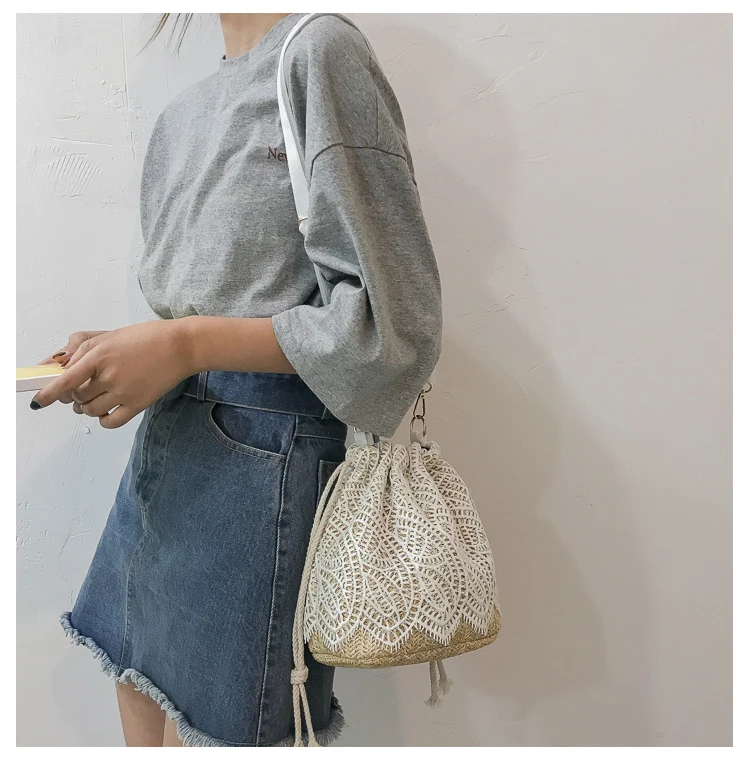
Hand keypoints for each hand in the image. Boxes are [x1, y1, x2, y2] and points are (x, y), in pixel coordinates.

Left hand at [30, 320, 194, 428]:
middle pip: (76, 397)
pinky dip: (103, 419)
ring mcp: (124, 391)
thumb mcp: (112, 335)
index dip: (48, 394)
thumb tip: (65, 367)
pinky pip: (110, 421)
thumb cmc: (150, 337)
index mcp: (100, 354)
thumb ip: (86, 350)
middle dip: (74, 395)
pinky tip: (107, 410)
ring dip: (87, 407)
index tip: (39, 402)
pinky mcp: (137, 404)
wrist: (182, 346)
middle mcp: (110, 375)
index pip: (65, 380)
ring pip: (90, 410)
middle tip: (83, 389)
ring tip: (98, 397)